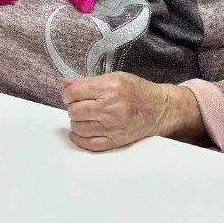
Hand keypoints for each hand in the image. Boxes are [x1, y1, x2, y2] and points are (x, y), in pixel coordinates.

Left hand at [61, 72, 202, 151]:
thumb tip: (64, 83)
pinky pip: (90, 144)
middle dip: (72, 108)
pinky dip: (79, 139)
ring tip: (82, 117)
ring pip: (80, 127)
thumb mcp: (113, 78)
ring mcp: (114, 126)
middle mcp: (112, 108)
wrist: (159, 108)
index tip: (70, 95)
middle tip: (78, 106)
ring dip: (76, 122)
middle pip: (75, 111)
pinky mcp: (116, 141)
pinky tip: (79, 132)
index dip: (68, 94)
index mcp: (111, 88)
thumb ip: (86, 81)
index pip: (75, 92)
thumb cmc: (136, 91)